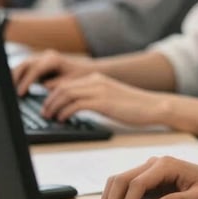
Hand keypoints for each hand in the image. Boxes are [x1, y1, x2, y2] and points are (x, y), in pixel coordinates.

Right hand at [12, 49, 93, 95]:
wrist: (88, 69)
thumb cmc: (80, 75)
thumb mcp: (69, 82)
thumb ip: (55, 84)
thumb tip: (43, 88)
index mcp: (53, 59)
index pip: (34, 69)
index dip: (26, 82)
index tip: (20, 94)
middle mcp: (46, 56)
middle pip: (25, 64)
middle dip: (15, 77)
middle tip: (11, 92)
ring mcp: (42, 58)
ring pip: (23, 64)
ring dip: (16, 76)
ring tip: (11, 90)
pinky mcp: (40, 63)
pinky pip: (26, 68)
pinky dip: (20, 76)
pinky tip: (17, 87)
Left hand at [39, 72, 159, 124]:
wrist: (153, 106)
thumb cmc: (134, 106)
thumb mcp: (110, 98)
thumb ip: (94, 98)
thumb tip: (75, 108)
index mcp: (97, 78)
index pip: (66, 83)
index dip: (52, 95)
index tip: (47, 107)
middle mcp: (96, 81)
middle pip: (63, 87)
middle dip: (49, 101)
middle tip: (44, 114)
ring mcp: (100, 90)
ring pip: (66, 94)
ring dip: (54, 107)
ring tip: (50, 118)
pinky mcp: (104, 102)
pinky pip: (76, 104)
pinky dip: (65, 112)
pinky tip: (63, 120)